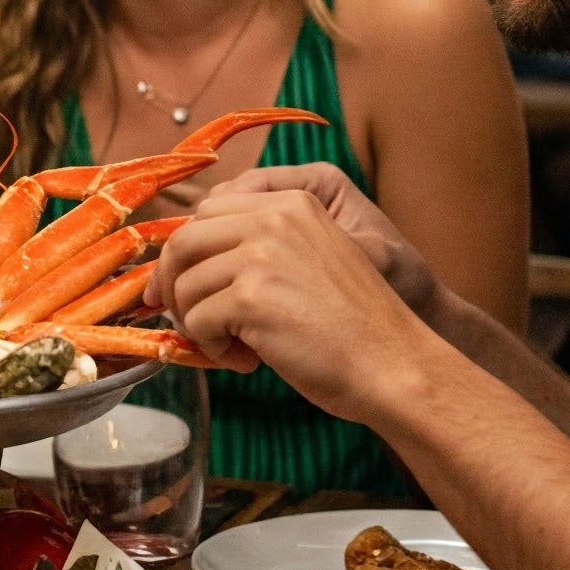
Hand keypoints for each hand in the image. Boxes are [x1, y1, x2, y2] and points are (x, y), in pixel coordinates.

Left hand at [150, 188, 432, 421]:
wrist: (396, 366)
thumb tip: (184, 262)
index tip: (177, 285)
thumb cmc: (353, 327)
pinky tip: (246, 360)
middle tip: (189, 320)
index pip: (208, 212)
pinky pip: (198, 320)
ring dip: (198, 323)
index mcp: (291, 202)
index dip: (185, 253)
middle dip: (173, 284)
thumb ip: (259, 246)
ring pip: (185, 285)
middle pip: (184, 241)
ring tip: (232, 347)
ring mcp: (262, 254)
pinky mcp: (252, 297)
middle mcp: (274, 218)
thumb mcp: (310, 258)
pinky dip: (211, 348)